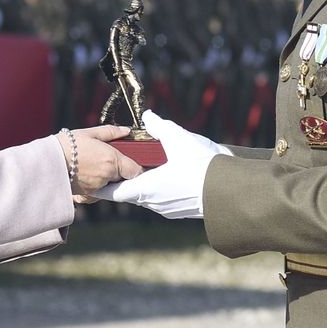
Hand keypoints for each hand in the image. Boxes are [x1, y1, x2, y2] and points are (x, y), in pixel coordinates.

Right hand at [59, 125, 140, 203]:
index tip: (132, 162)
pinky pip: (99, 192)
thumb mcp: (89, 133)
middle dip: (120, 171)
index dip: (136, 168)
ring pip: (111, 185)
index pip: (136, 171)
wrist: (46, 163)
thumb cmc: (67, 145)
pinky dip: (96, 186)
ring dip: (107, 179)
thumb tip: (126, 130)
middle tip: (108, 161)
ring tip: (93, 166)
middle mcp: (107, 177)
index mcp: (112, 161)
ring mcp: (97, 188)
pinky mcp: (87, 196)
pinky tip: (86, 175)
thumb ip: (111, 132)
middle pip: (124, 178)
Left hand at [92, 113, 221, 218]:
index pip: (114, 193)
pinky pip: (163, 200)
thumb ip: (158, 126)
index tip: (95, 180)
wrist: (231, 189)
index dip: (103, 186)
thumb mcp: (178, 138)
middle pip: (131, 194)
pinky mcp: (182, 211)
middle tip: (120, 168)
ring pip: (148, 198)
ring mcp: (168, 209)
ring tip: (145, 170)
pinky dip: (159, 190)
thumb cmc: (202, 165)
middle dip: (124, 181)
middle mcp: (155, 203)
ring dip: (143, 185)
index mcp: (147, 188)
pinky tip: (168, 177)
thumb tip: (147, 116)